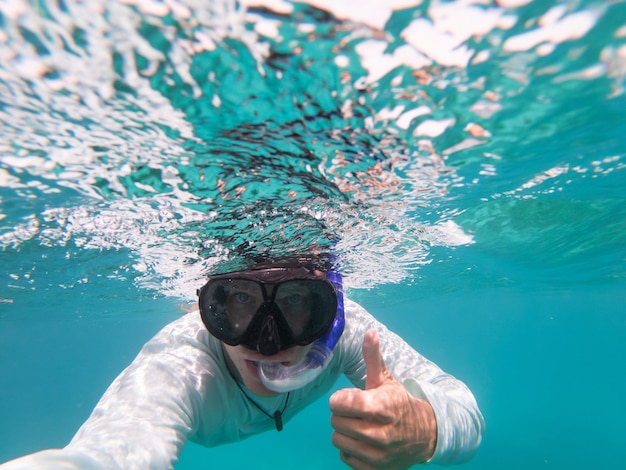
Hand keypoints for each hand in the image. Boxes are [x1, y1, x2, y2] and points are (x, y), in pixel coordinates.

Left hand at [329, 329, 436, 468]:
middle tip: (357, 412)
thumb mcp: (386, 380)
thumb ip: (373, 357)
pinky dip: (351, 449)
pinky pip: (345, 457)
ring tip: (360, 426)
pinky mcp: (375, 469)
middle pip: (336, 421)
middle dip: (343, 414)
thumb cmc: (400, 403)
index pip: (338, 403)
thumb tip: (369, 332)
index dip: (341, 398)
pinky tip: (364, 442)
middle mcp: (379, 433)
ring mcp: (377, 454)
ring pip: (338, 440)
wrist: (426, 435)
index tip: (351, 398)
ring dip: (345, 432)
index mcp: (380, 407)